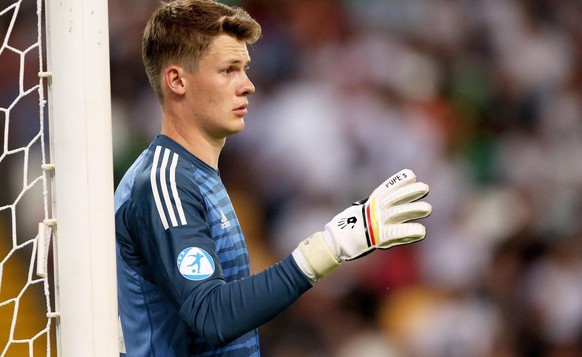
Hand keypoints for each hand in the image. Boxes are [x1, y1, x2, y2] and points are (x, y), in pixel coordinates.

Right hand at [292, 169, 431, 281]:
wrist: (335, 242)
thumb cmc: (347, 229)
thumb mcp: (358, 214)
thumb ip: (371, 209)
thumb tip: (380, 207)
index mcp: (370, 204)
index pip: (386, 188)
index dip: (399, 181)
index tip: (411, 174)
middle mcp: (375, 211)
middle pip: (395, 198)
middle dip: (410, 192)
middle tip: (425, 188)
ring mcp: (377, 223)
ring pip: (399, 213)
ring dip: (413, 209)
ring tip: (428, 208)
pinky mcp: (379, 237)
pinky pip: (397, 234)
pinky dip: (409, 232)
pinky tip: (422, 231)